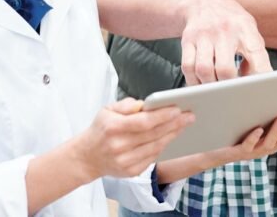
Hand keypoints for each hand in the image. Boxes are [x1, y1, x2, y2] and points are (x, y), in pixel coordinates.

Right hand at [72, 98, 194, 179]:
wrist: (87, 157)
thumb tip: (145, 104)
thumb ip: (126, 105)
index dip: (162, 115)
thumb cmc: (101, 129)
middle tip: (189, 115)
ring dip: (172, 135)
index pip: (143, 122)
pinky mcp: (130, 172)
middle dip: (174, 124)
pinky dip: (163, 146)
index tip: (178, 108)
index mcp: (113, 127)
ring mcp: (125, 161)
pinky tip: (171, 137)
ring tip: (184, 125)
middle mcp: (119, 146)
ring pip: (155, 147)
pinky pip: (152, 158)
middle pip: (153, 134)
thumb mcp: (107, 110)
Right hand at [179, 0, 271, 84]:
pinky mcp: (187, 39)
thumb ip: (256, 56)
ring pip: (203, 69)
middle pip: (224, 68)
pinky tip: (201, 82)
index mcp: (246, 28)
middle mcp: (224, 30)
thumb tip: (258, 84)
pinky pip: (188, 66)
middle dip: (228, 86)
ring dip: (210, 85)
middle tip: (231, 92)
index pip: (256, 54)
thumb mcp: (250, 31)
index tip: (258, 89)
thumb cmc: (232, 22)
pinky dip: (194, 80)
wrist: (204, 2)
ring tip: (216, 88)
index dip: (259, 75)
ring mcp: (204, 34)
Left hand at [196, 111, 276, 166]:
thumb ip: (267, 105)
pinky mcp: (239, 152)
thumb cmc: (237, 126)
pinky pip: (248, 146)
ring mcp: (254, 151)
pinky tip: (259, 128)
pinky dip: (254, 138)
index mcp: (274, 139)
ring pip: (270, 143)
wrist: (213, 144)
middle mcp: (267, 147)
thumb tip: (276, 84)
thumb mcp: (255, 115)